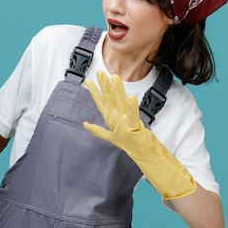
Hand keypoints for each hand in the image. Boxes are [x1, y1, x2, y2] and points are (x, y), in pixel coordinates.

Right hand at [83, 71, 195, 199]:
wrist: (142, 154)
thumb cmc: (128, 143)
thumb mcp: (110, 136)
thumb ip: (97, 129)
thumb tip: (85, 124)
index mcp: (109, 119)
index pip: (100, 102)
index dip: (94, 91)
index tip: (88, 80)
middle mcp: (114, 120)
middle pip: (107, 100)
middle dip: (103, 85)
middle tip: (99, 72)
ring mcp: (123, 124)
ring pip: (119, 103)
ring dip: (117, 90)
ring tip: (115, 77)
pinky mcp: (133, 128)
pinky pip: (133, 115)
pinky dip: (132, 107)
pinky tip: (131, 98)